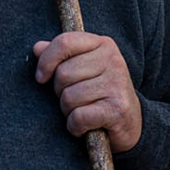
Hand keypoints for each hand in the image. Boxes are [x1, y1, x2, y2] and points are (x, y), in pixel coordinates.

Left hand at [33, 32, 141, 150]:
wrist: (131, 123)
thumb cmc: (101, 94)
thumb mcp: (83, 69)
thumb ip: (62, 56)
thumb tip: (38, 48)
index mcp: (103, 44)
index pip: (64, 42)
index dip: (46, 61)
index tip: (41, 77)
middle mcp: (113, 61)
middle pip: (63, 74)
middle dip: (60, 92)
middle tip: (76, 99)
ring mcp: (117, 84)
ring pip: (69, 97)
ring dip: (68, 111)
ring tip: (83, 111)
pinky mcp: (117, 109)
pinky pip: (78, 117)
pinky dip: (75, 126)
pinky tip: (85, 126)